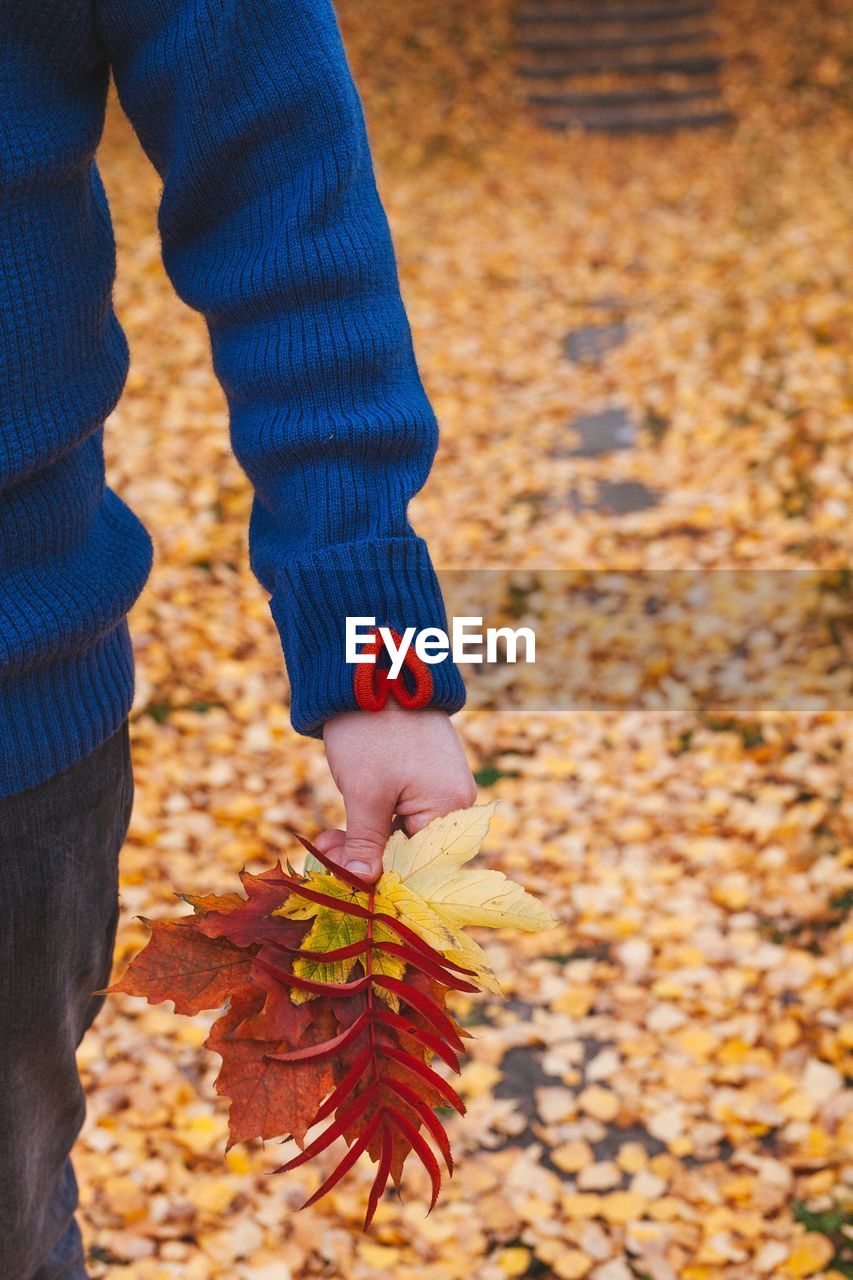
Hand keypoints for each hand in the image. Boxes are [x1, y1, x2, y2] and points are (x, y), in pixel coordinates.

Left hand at [316, 703, 476, 883]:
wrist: (374, 672)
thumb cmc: (372, 731)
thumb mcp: (364, 793)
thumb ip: (366, 843)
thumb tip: (363, 884)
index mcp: (450, 807)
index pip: (422, 866)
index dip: (382, 880)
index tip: (344, 885)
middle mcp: (454, 803)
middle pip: (412, 853)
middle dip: (366, 860)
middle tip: (325, 858)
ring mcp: (440, 789)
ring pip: (401, 836)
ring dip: (363, 842)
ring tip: (326, 842)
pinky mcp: (424, 779)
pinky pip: (401, 816)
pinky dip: (371, 823)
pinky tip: (340, 829)